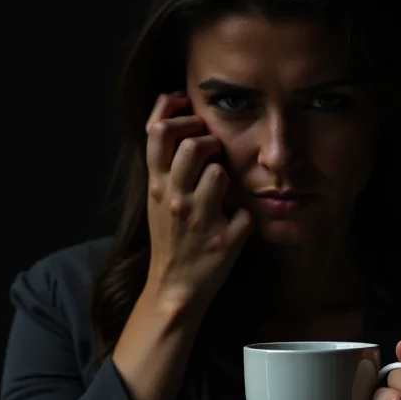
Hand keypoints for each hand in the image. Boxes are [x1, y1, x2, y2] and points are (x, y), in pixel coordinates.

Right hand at [143, 92, 252, 313]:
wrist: (173, 287)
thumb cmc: (169, 235)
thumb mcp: (157, 196)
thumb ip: (165, 162)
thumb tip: (175, 112)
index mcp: (157, 185)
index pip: (158, 131)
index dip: (178, 113)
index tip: (190, 113)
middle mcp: (175, 199)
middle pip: (193, 145)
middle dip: (210, 140)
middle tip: (214, 151)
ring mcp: (200, 219)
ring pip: (220, 173)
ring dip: (226, 176)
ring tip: (221, 191)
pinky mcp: (225, 240)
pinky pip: (244, 210)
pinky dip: (243, 216)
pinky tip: (233, 225)